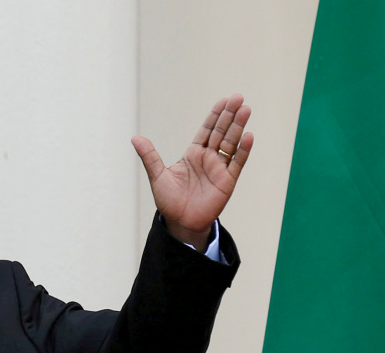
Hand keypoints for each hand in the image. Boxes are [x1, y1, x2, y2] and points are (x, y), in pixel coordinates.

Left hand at [131, 95, 253, 249]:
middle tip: (238, 98)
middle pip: (221, 132)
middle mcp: (208, 158)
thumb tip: (135, 138)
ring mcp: (219, 169)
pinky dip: (243, 150)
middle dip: (229, 115)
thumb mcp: (157, 176)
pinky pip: (237, 163)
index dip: (215, 115)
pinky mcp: (227, 181)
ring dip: (238, 127)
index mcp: (193, 154)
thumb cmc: (169, 201)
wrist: (180, 223)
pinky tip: (248, 136)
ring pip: (231, 143)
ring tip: (246, 110)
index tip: (224, 100)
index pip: (207, 130)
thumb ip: (149, 156)